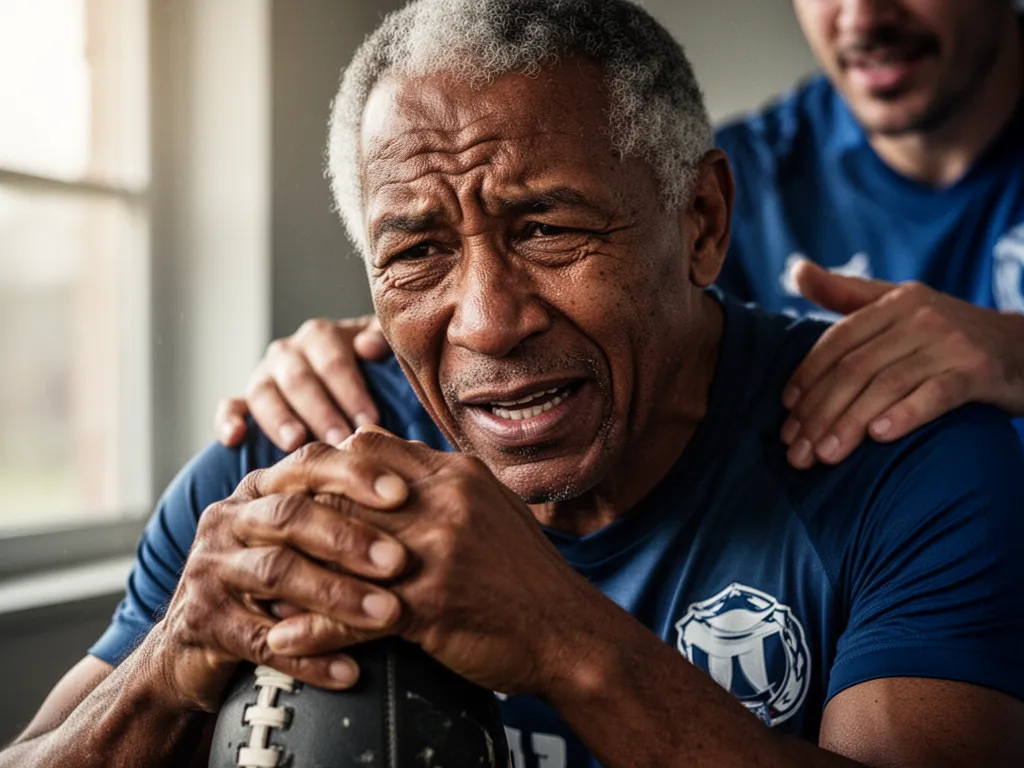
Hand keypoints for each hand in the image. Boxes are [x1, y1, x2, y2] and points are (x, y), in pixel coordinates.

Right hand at [151, 442, 410, 711]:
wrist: (193, 643)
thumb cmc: (274, 580)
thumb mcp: (300, 535)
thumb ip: (343, 507)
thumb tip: (419, 482)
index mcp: (261, 489)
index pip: (307, 465)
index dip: (354, 475)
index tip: (402, 493)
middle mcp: (230, 518)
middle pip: (290, 516)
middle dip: (348, 537)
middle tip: (400, 560)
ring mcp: (212, 568)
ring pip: (276, 574)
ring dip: (336, 595)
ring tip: (389, 615)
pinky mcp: (202, 622)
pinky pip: (261, 641)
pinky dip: (309, 657)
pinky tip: (350, 672)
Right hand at [215, 316, 392, 450]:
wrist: (349, 376)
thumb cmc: (375, 367)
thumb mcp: (384, 348)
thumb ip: (382, 340)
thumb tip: (369, 348)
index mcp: (321, 336)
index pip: (333, 361)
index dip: (351, 391)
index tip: (370, 421)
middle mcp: (288, 352)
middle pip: (299, 379)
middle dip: (322, 412)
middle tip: (341, 440)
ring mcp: (264, 376)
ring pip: (263, 392)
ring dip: (278, 418)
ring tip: (296, 443)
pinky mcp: (246, 401)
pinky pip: (231, 406)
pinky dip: (228, 420)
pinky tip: (233, 439)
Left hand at [264, 427, 599, 697]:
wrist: (567, 630)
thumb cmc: (523, 570)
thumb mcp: (489, 505)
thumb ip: (439, 479)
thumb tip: (383, 453)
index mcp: (456, 474)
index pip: (368, 449)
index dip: (324, 465)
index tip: (295, 486)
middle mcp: (444, 504)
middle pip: (343, 492)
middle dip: (297, 514)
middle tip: (262, 533)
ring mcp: (438, 554)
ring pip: (340, 551)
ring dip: (294, 572)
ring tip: (258, 588)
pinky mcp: (433, 607)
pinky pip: (356, 616)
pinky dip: (314, 630)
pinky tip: (283, 639)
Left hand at [781, 259, 1023, 468]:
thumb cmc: (947, 335)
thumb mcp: (899, 305)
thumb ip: (846, 294)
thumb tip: (796, 269)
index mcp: (894, 303)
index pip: (837, 343)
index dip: (807, 378)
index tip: (786, 413)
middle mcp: (919, 317)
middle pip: (854, 369)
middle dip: (819, 413)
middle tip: (795, 451)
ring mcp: (951, 343)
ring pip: (886, 385)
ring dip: (849, 424)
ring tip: (823, 456)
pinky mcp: (979, 371)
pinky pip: (936, 395)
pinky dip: (905, 415)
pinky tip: (878, 438)